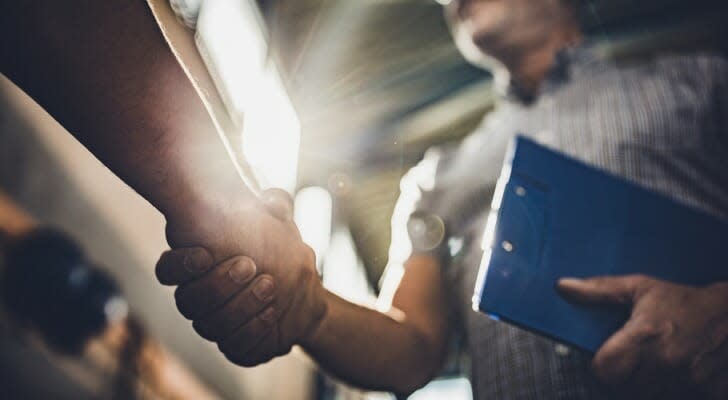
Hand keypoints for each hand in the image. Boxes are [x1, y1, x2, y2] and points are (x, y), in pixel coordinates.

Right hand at [156, 188, 326, 365]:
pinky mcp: (235, 347)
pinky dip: (252, 331)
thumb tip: (270, 196)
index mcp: (197, 266)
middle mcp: (200, 299)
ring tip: (269, 286)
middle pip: (188, 301)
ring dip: (239, 306)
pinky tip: (271, 314)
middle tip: (249, 265)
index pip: (168, 270)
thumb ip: (272, 205)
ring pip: (210, 326)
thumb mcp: (279, 223)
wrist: (305, 289)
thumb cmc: (281, 249)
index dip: (181, 265)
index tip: (206, 254)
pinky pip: (234, 348)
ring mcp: (215, 326)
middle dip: (218, 284)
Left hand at [558, 275, 727, 398]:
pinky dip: (668, 391)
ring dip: (644, 387)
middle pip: (623, 389)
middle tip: (631, 362)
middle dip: (622, 378)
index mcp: (645, 336)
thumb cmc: (683, 301)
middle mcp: (665, 362)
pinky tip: (672, 374)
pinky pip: (673, 398)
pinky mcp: (705, 392)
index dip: (602, 366)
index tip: (608, 357)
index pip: (604, 370)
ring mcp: (687, 381)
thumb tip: (562, 286)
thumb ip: (600, 290)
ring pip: (646, 398)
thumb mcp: (641, 288)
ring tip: (651, 366)